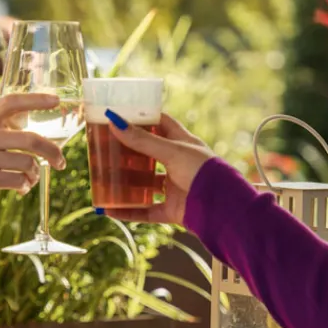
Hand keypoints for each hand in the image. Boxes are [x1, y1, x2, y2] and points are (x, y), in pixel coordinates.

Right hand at [0, 92, 66, 212]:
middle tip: (61, 162)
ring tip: (31, 179)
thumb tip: (31, 138)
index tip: (57, 100)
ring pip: (26, 163)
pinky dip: (24, 186)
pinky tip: (21, 189)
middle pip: (29, 139)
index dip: (36, 99)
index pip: (11, 102)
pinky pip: (16, 181)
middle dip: (52, 151)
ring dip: (35, 174)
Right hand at [100, 112, 214, 225]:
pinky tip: (110, 210)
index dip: (144, 118)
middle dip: (129, 152)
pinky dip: (129, 212)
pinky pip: (146, 212)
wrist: (222, 207)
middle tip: (106, 148)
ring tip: (105, 179)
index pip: (162, 124)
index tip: (121, 115)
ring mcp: (175, 188)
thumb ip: (143, 140)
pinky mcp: (172, 210)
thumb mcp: (172, 151)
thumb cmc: (203, 171)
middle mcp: (179, 165)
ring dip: (126, 184)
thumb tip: (115, 122)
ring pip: (145, 185)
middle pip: (149, 155)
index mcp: (183, 144)